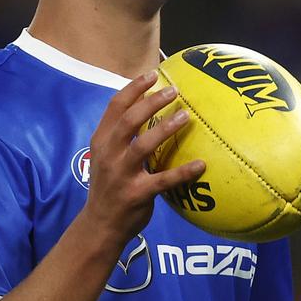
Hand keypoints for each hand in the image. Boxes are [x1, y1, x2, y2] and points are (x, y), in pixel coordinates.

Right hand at [82, 70, 204, 245]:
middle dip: (152, 102)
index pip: (114, 107)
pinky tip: (201, 165)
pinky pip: (163, 181)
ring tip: (186, 117)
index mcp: (101, 142)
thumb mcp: (105, 158)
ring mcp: (121, 175)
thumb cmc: (108, 187)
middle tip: (174, 91)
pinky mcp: (136, 194)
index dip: (133, 89)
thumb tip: (148, 108)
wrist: (99, 226)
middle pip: (129, 121)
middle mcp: (108, 155)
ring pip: (143, 146)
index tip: (153, 75)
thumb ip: (120, 136)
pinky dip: (183, 172)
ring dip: (165, 129)